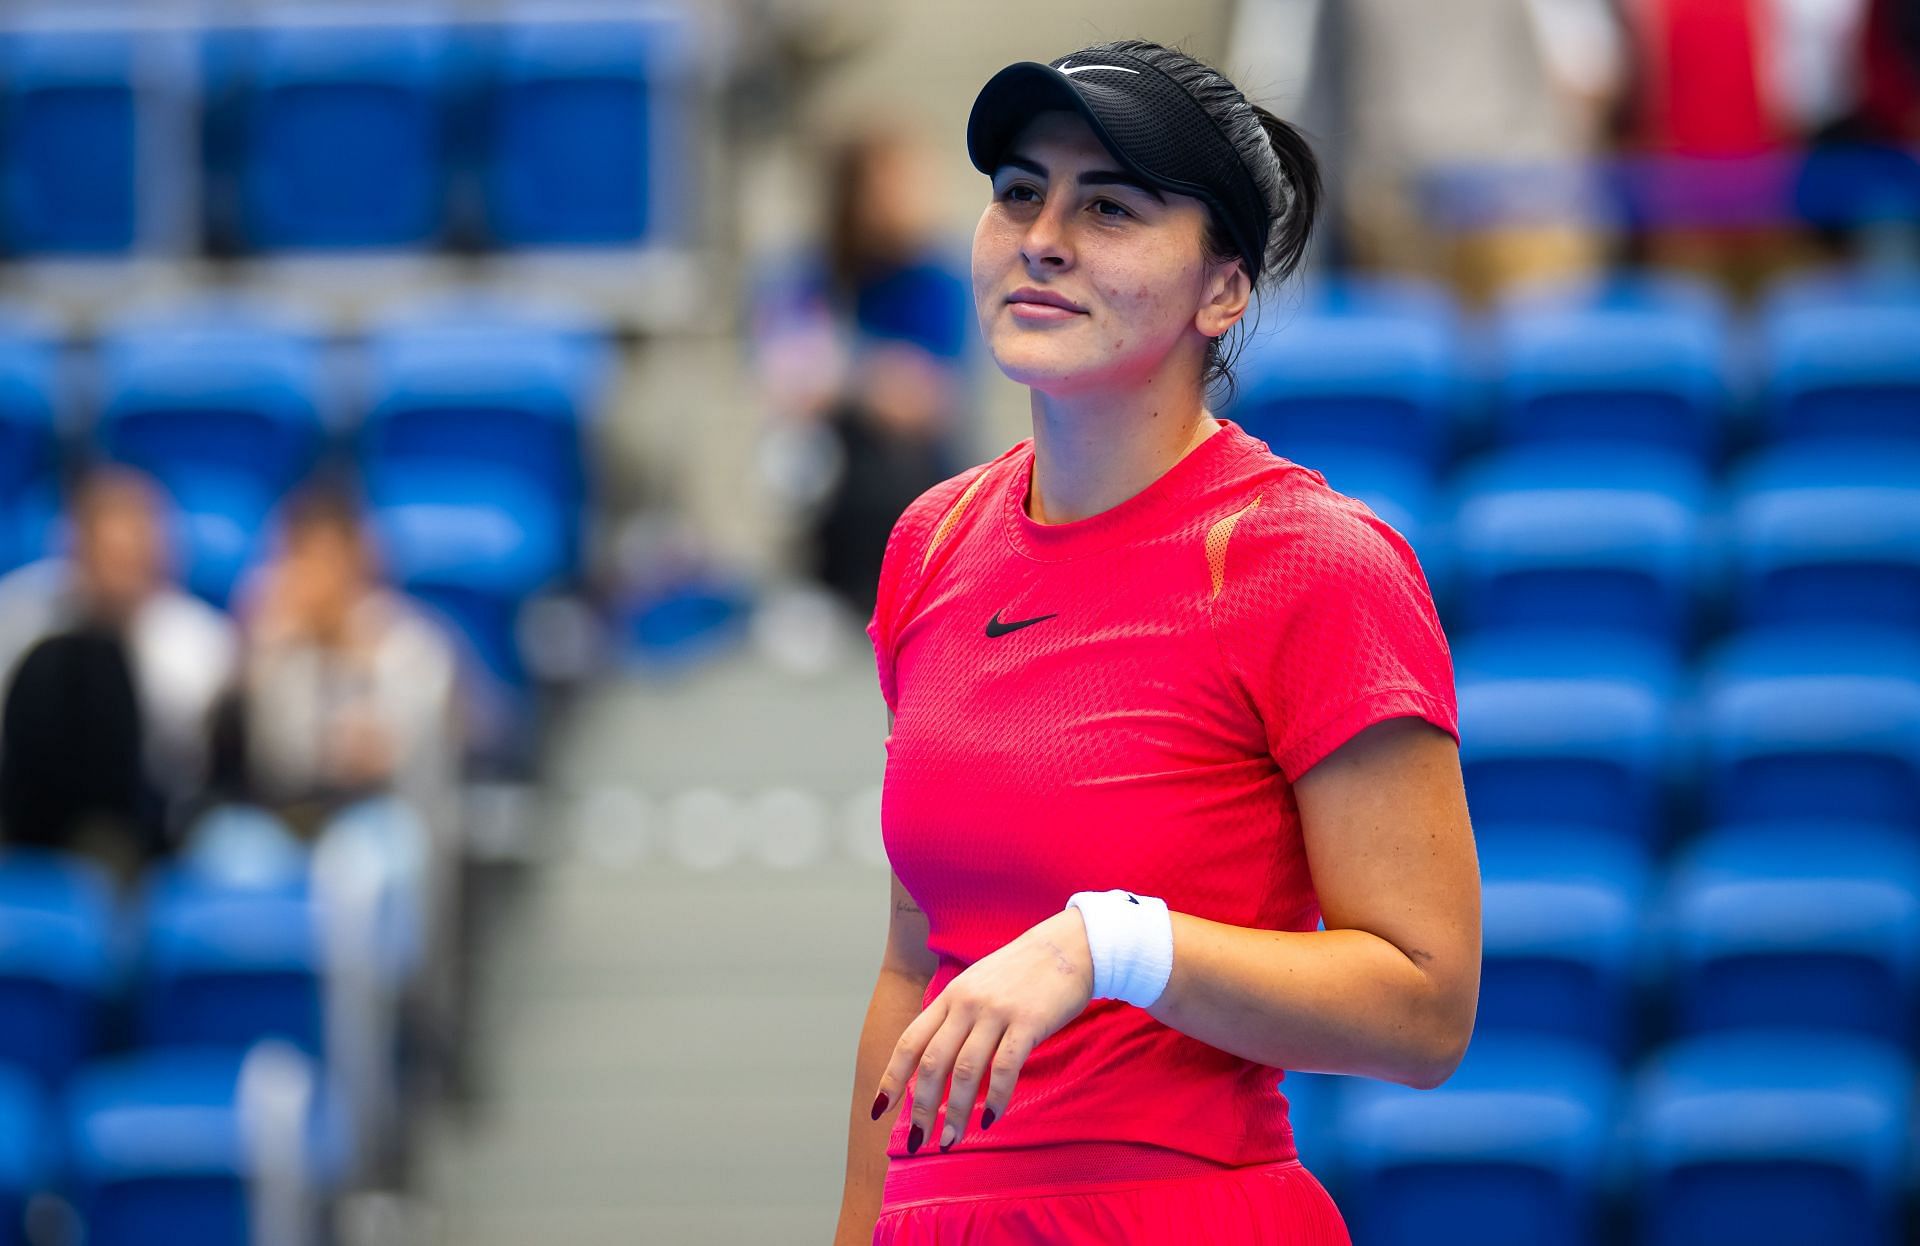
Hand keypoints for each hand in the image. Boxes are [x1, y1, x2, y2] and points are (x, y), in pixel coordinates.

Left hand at [871, 909, 1094, 1152]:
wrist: (1069, 946)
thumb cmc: (1022, 973)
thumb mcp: (977, 987)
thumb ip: (957, 1019)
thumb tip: (939, 1067)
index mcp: (950, 996)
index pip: (910, 1041)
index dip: (892, 1078)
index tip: (880, 1110)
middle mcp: (966, 1003)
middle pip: (933, 1062)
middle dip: (922, 1107)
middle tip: (919, 1140)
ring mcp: (996, 1012)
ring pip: (965, 1070)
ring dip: (956, 1111)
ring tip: (952, 1138)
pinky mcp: (1028, 1022)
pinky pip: (1005, 1068)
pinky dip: (996, 1098)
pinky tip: (991, 1119)